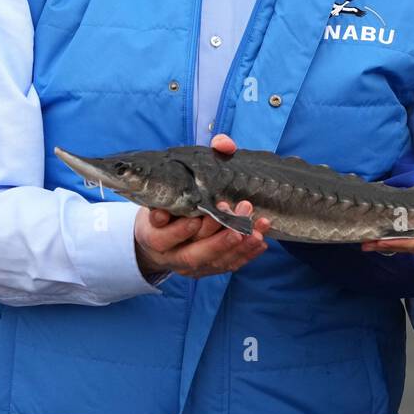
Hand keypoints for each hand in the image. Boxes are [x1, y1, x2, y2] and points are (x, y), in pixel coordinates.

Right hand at [133, 131, 268, 279]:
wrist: (158, 238)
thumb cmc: (167, 204)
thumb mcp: (170, 185)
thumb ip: (196, 162)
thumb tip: (222, 144)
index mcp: (153, 235)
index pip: (164, 236)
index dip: (181, 230)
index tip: (197, 217)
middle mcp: (170, 254)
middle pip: (194, 252)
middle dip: (220, 236)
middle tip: (242, 212)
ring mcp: (189, 266)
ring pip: (214, 262)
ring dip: (238, 246)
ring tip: (256, 230)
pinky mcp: (206, 270)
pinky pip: (227, 266)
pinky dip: (245, 255)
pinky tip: (260, 242)